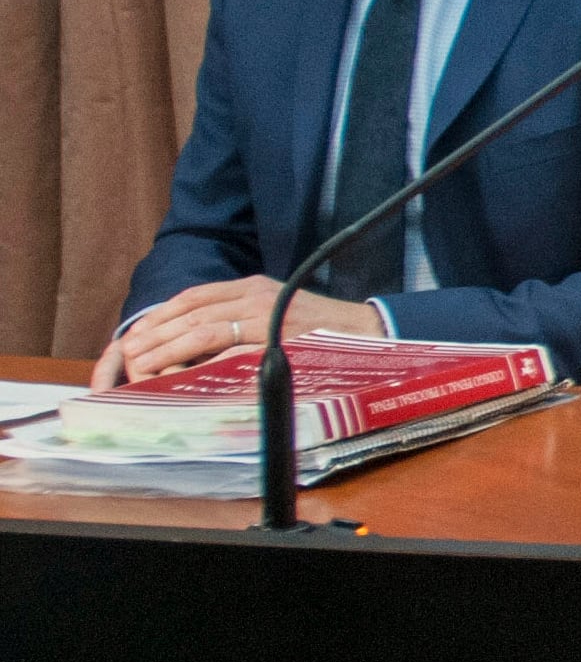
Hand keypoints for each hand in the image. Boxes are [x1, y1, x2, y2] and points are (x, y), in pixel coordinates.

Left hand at [101, 277, 386, 386]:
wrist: (369, 333)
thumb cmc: (322, 331)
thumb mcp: (278, 313)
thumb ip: (244, 319)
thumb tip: (203, 340)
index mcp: (253, 286)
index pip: (194, 296)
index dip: (160, 314)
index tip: (137, 332)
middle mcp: (256, 294)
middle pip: (191, 310)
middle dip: (155, 332)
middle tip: (129, 352)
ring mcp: (267, 315)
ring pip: (203, 328)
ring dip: (168, 347)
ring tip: (143, 363)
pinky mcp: (278, 338)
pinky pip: (230, 351)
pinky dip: (202, 363)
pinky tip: (182, 375)